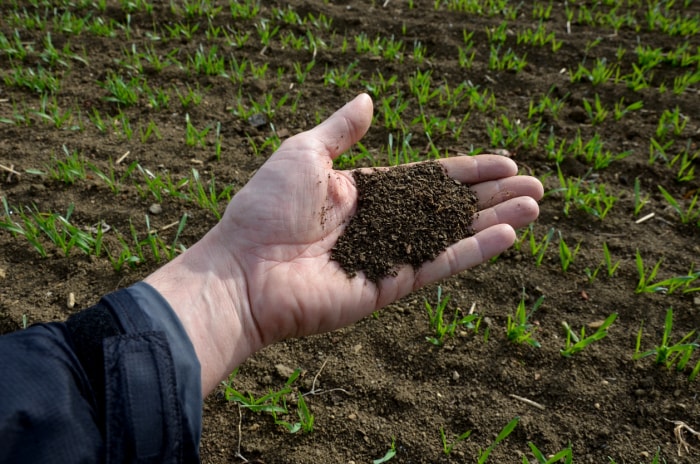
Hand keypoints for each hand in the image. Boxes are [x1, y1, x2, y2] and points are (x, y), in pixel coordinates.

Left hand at [146, 94, 542, 393]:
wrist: (242, 270)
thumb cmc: (264, 208)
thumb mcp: (304, 153)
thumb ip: (341, 131)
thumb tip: (369, 100)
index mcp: (362, 193)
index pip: (426, 179)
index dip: (465, 171)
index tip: (505, 162)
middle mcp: (379, 225)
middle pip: (448, 207)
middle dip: (491, 196)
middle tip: (535, 186)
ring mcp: (386, 257)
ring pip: (451, 236)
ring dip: (494, 221)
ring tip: (535, 206)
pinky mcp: (387, 287)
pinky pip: (438, 266)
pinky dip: (473, 252)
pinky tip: (508, 235)